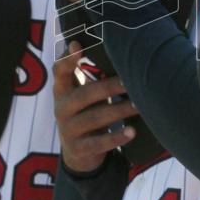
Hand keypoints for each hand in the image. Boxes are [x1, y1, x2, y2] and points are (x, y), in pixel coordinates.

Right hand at [54, 41, 137, 172]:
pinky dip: (117, 138)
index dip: (67, 59)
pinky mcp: (79, 149)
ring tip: (139, 106)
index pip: (59, 72)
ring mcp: (68, 130)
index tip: (78, 46)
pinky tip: (132, 131)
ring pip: (95, 118)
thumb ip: (93, 75)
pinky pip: (99, 143)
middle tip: (131, 82)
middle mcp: (62, 108)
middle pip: (84, 94)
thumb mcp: (84, 94)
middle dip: (109, 87)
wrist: (78, 153)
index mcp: (63, 91)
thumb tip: (119, 49)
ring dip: (119, 110)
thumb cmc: (87, 112)